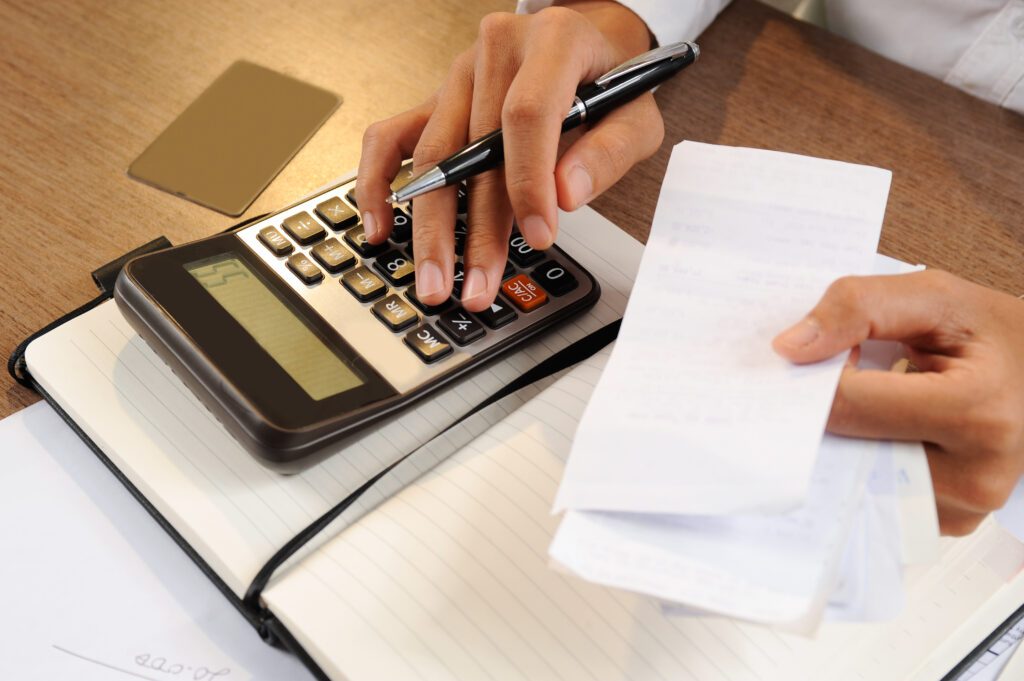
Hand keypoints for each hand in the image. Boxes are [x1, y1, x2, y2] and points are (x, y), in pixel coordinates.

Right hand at [355, 2, 661, 310]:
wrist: (586, 45)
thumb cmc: (610, 81)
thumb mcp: (636, 114)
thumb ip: (608, 152)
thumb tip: (565, 196)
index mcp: (552, 42)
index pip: (527, 115)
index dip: (529, 182)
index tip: (538, 237)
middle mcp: (496, 52)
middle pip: (472, 147)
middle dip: (474, 229)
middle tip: (475, 288)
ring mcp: (458, 77)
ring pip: (431, 156)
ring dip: (432, 227)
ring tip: (435, 281)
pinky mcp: (435, 101)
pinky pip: (390, 138)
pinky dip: (378, 183)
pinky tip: (381, 229)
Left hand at [772, 270, 1023, 535]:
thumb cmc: (996, 335)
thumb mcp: (935, 297)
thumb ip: (858, 307)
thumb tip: (789, 348)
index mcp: (978, 411)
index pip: (849, 405)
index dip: (815, 377)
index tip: (811, 355)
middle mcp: (975, 474)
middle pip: (848, 450)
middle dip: (823, 413)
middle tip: (820, 379)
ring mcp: (963, 507)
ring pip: (856, 476)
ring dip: (842, 439)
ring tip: (863, 401)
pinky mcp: (949, 521)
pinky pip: (878, 494)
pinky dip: (865, 460)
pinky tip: (879, 430)